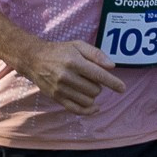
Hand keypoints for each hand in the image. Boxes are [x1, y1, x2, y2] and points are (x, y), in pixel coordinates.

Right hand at [12, 39, 127, 114]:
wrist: (34, 59)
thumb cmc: (60, 51)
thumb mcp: (78, 45)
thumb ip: (96, 54)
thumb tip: (111, 67)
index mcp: (74, 62)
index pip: (99, 75)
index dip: (113, 83)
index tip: (122, 88)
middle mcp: (67, 76)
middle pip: (95, 90)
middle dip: (98, 85)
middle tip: (91, 78)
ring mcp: (61, 89)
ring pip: (88, 101)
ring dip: (92, 95)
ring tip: (86, 86)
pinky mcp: (57, 98)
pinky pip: (76, 110)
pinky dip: (88, 111)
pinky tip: (94, 107)